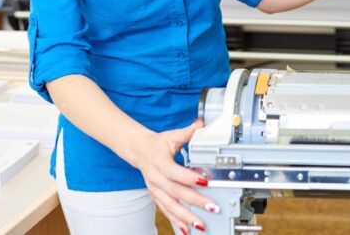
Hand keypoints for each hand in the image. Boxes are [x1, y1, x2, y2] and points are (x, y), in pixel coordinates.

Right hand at [129, 119, 215, 233]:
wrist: (138, 151)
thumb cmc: (157, 144)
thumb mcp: (171, 136)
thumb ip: (188, 132)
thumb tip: (201, 125)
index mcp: (160, 162)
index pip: (175, 172)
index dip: (189, 177)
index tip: (204, 181)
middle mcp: (156, 178)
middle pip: (175, 192)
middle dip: (194, 201)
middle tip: (211, 206)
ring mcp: (155, 190)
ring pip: (170, 205)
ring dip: (185, 216)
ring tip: (200, 224)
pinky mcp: (156, 197)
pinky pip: (166, 211)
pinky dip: (175, 221)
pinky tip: (186, 229)